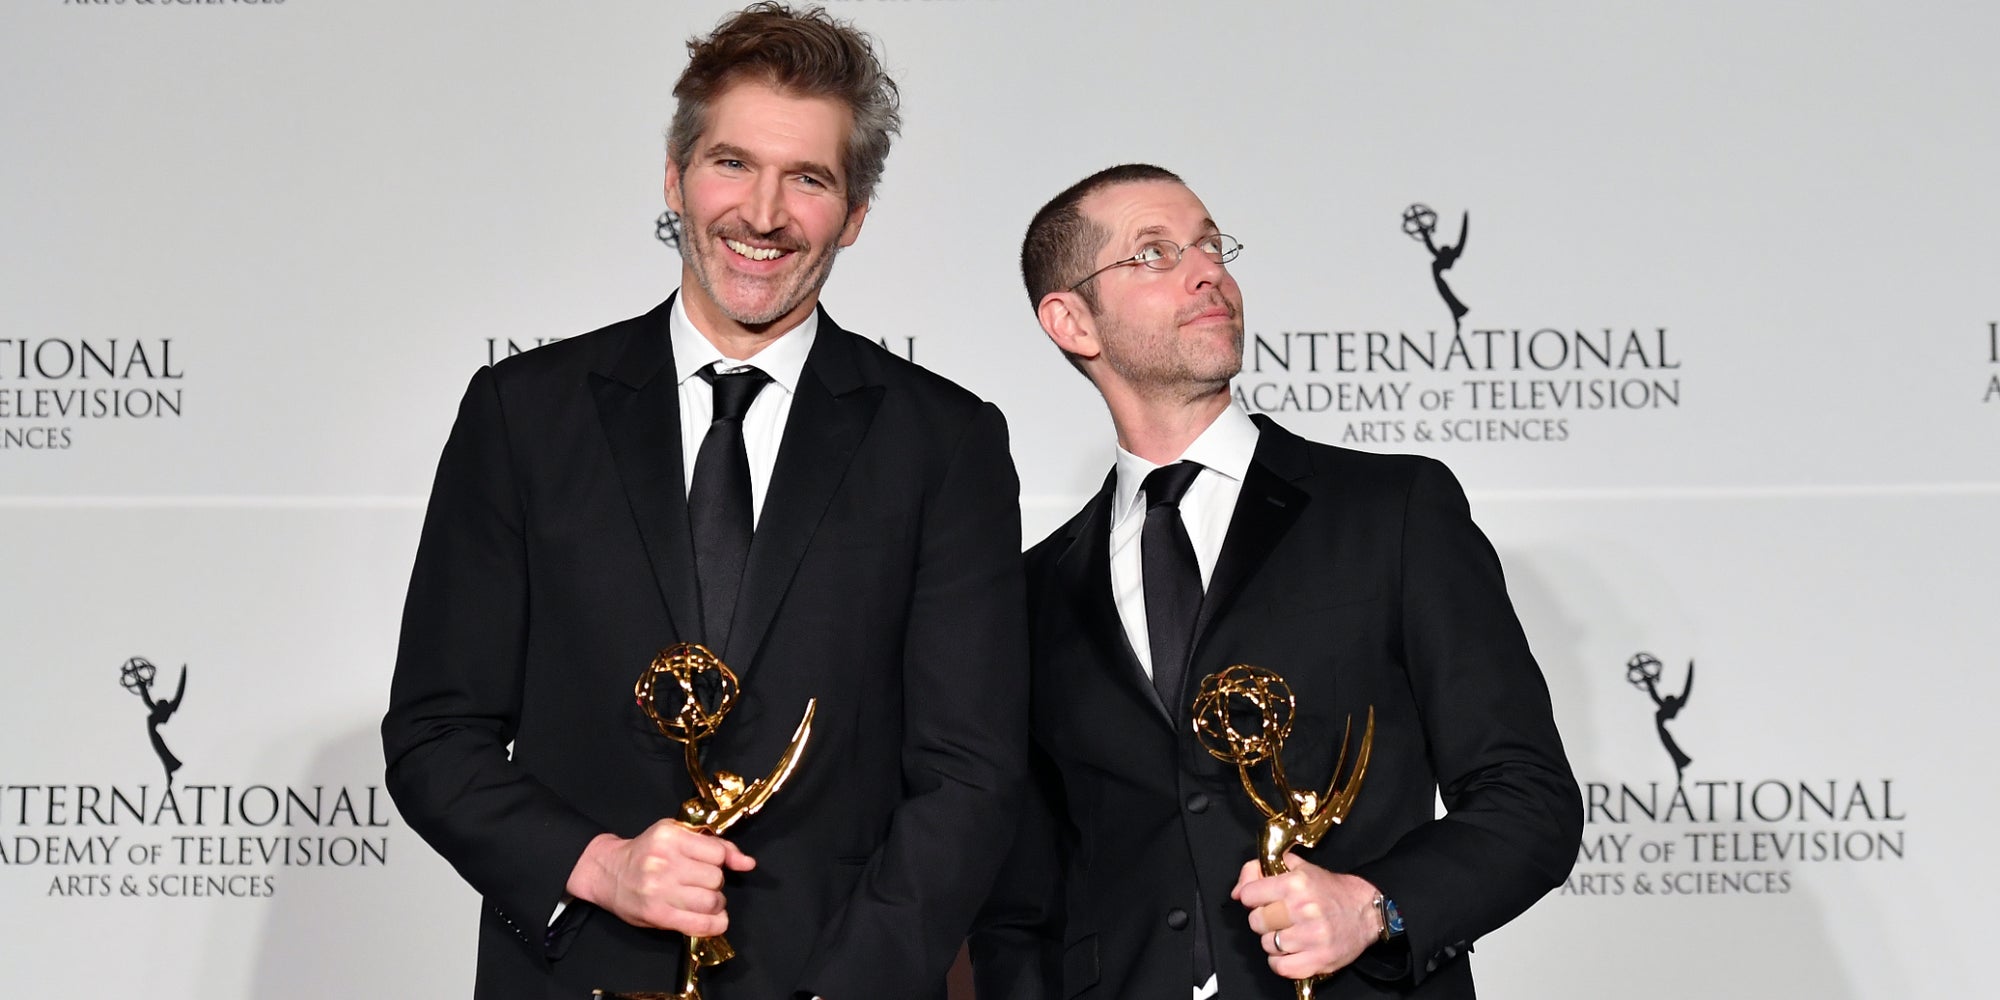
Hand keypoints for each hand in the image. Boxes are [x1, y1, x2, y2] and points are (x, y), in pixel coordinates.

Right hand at [566, 820, 755, 934]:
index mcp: (670, 836)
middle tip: (704, 884)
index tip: (715, 865)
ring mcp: (659, 890)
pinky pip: (699, 924)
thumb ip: (714, 846)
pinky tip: (714, 920)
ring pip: (711, 901)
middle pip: (716, 878)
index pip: (717, 852)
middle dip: (717, 883)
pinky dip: (714, 924)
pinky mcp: (658, 914)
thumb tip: (748, 863)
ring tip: (705, 901)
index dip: (724, 861)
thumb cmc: (646, 852)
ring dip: (716, 904)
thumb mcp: (676, 835)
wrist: (609, 873)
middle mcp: (664, 862)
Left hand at [1230, 854, 1380, 981]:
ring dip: (1274, 941)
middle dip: (1263, 920)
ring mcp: (1311, 936)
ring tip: (1289, 933)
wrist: (1366, 912)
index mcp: (1296, 883)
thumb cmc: (1331, 891)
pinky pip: (1281, 967)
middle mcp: (1303, 909)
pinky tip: (1291, 951)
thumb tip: (1238, 891)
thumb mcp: (1299, 868)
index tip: (1261, 899)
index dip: (1252, 897)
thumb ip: (1263, 870)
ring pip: (1268, 945)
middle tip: (1277, 918)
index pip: (1250, 894)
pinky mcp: (1318, 959)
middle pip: (1257, 921)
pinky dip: (1281, 962)